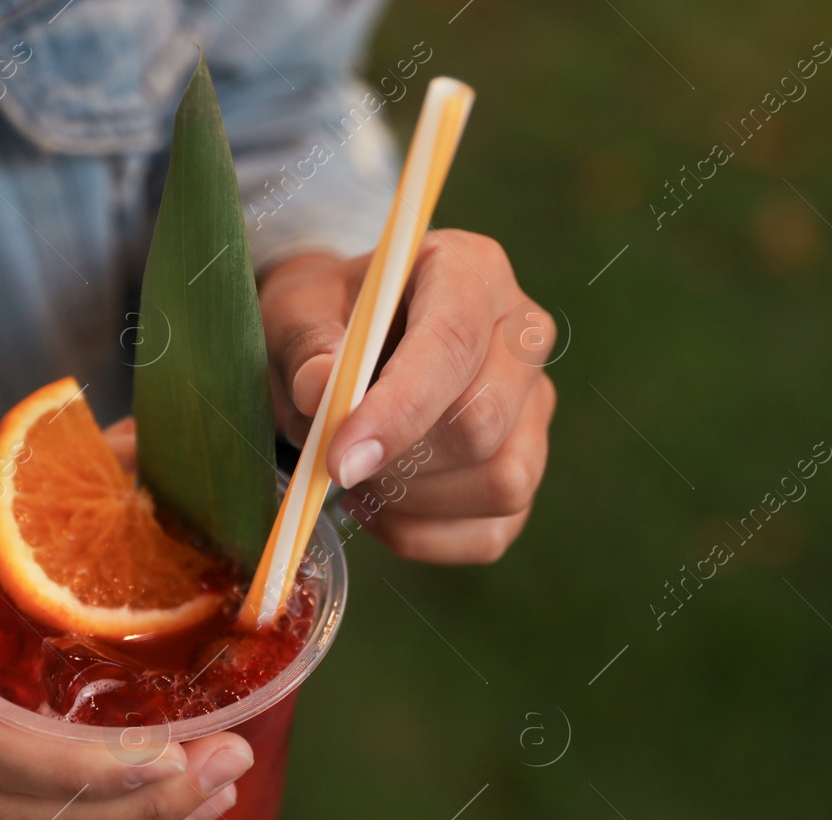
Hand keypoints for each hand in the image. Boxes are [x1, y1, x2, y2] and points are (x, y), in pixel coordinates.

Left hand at [259, 231, 556, 562]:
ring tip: (360, 475)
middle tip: (337, 458)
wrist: (345, 346)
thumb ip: (304, 345)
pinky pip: (494, 531)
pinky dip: (425, 536)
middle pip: (485, 421)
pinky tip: (381, 507)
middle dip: (399, 460)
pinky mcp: (529, 466)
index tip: (339, 460)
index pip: (454, 343)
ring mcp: (536, 405)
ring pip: (502, 482)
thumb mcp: (295, 314)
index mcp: (472, 272)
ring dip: (413, 501)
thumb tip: (321, 388)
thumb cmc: (324, 323)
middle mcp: (524, 335)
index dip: (399, 409)